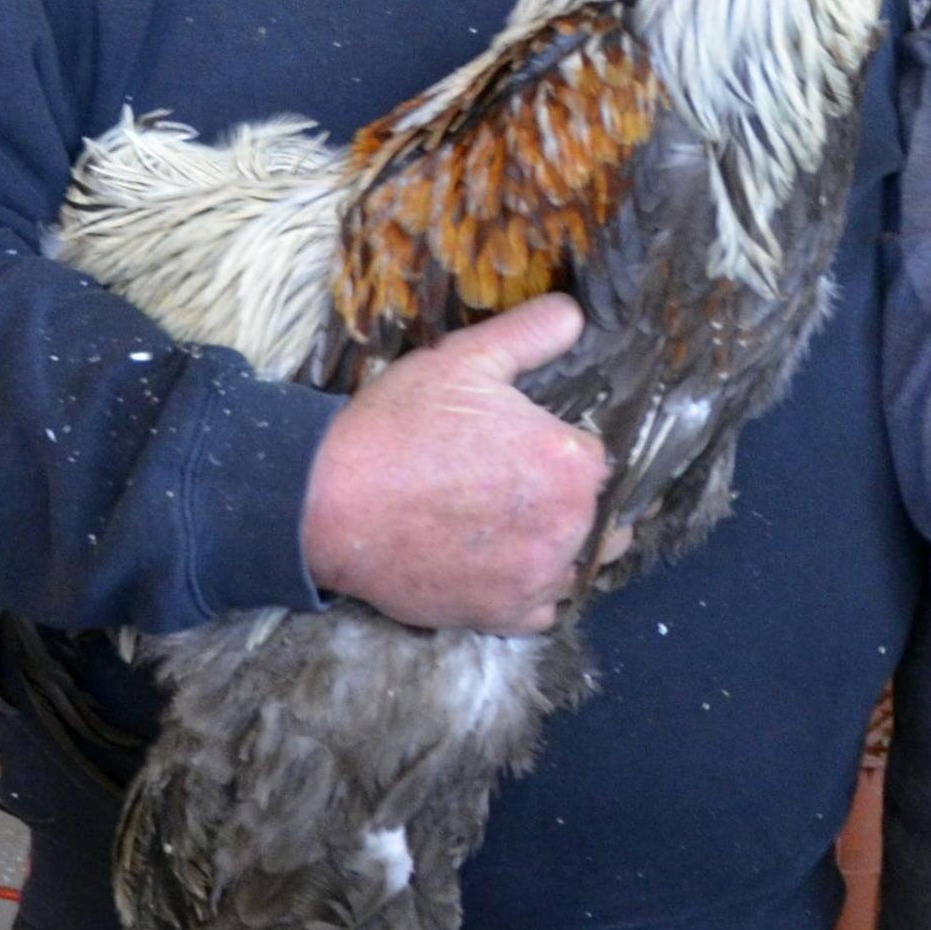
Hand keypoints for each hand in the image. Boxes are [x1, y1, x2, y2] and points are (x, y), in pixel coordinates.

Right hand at [298, 295, 609, 635]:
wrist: (328, 504)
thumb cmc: (396, 428)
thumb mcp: (463, 360)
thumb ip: (529, 335)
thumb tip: (575, 313)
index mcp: (568, 461)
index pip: (599, 456)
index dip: (568, 448)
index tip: (535, 445)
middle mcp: (568, 525)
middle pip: (602, 513)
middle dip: (577, 499)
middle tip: (525, 485)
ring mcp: (537, 577)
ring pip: (583, 564)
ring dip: (567, 546)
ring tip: (524, 526)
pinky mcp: (504, 615)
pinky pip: (545, 608)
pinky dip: (533, 591)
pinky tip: (506, 566)